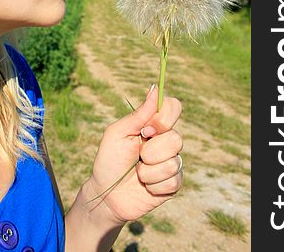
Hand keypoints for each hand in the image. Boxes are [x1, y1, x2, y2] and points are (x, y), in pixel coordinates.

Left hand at [85, 85, 182, 224]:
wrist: (106, 195)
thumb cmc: (109, 160)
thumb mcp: (118, 133)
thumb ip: (139, 114)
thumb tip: (156, 88)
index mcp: (153, 124)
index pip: (174, 108)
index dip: (164, 119)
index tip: (146, 130)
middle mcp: (165, 141)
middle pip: (176, 138)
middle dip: (151, 151)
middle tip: (137, 155)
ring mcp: (172, 162)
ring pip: (173, 162)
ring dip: (148, 171)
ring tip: (138, 172)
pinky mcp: (173, 184)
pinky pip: (172, 181)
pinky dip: (153, 185)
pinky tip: (145, 187)